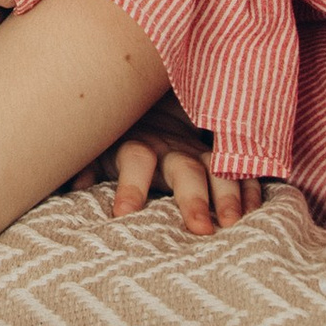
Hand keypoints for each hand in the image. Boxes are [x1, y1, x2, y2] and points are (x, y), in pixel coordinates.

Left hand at [72, 110, 259, 235]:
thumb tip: (69, 184)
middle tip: (201, 230)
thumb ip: (82, 165)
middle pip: (184, 169)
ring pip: (220, 168)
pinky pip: (242, 168)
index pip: (134, 161)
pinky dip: (251, 187)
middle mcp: (171, 145)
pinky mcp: (221, 152)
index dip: (130, 187)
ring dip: (229, 196)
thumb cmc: (117, 134)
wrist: (150, 94)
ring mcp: (200, 147)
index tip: (123, 216)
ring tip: (234, 224)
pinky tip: (257, 212)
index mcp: (138, 144)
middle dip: (193, 198)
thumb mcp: (96, 147)